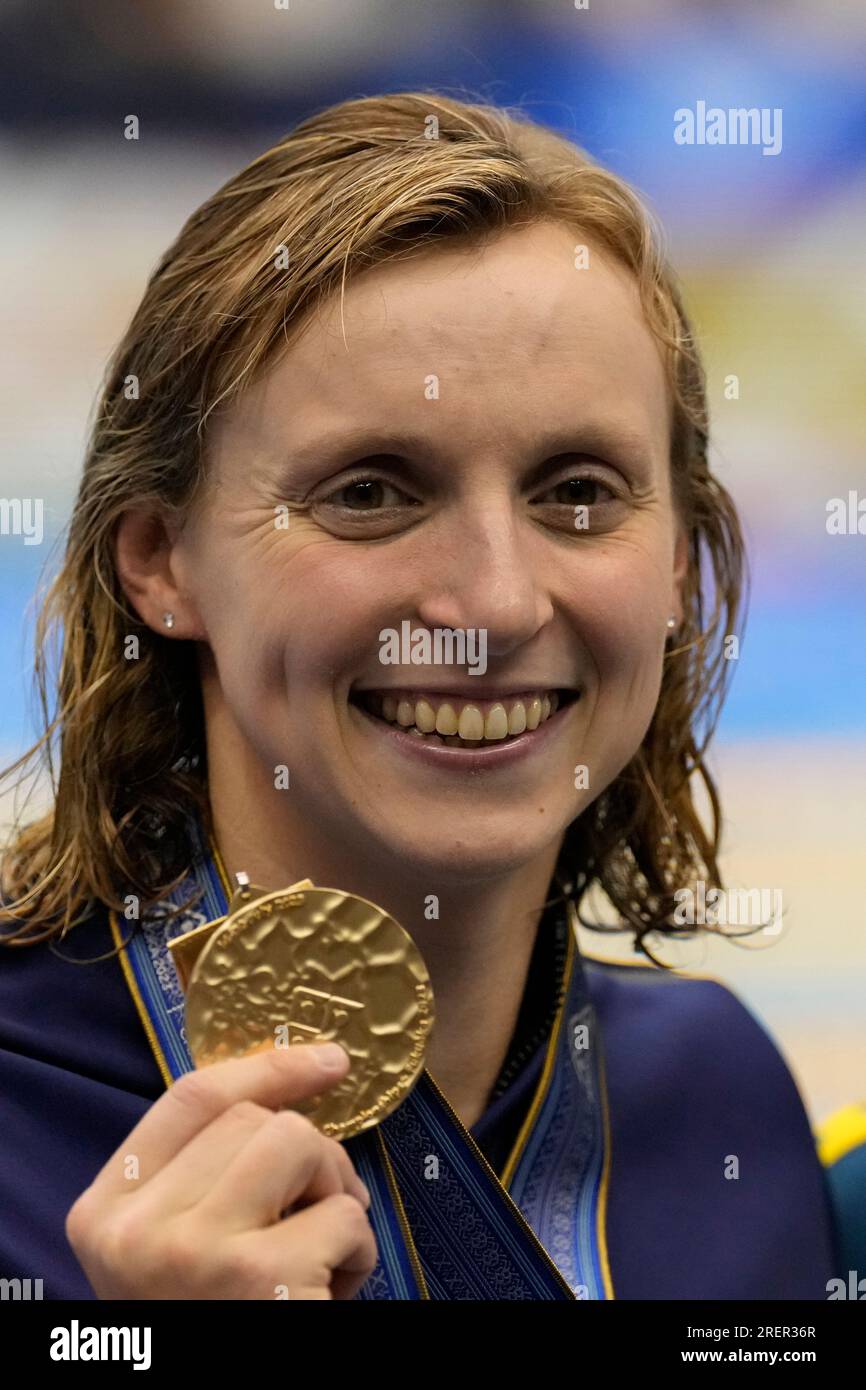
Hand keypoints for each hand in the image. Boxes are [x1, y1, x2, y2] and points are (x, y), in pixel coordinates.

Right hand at [66, 1043, 376, 1299]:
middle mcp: (138, 1231)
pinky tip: (335, 1293)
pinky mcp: (262, 1280)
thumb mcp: (169, 1252)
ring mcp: (197, 1252)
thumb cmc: (212, 1320)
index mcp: (106, 1214)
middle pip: (255, 1121)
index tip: (324, 1061)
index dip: (267, 1068)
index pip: (191, 1098)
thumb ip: (198, 1178)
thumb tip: (286, 1089)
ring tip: (324, 1253)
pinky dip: (360, 1250)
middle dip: (310, 1157)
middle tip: (314, 1217)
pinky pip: (345, 1217)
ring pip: (301, 1145)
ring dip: (337, 1193)